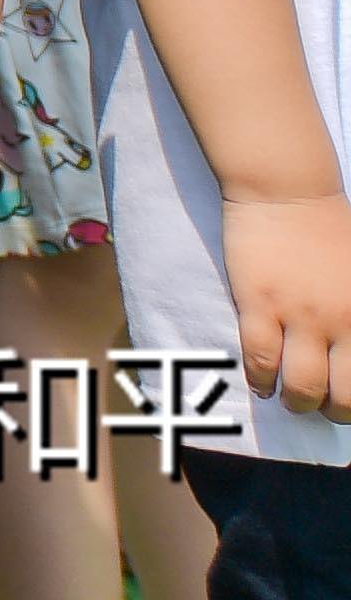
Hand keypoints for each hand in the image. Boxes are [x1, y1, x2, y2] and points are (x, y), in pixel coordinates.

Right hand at [228, 187, 350, 413]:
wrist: (287, 190)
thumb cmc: (331, 228)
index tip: (345, 400)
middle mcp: (341, 321)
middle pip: (340, 394)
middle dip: (330, 410)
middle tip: (319, 405)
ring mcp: (299, 314)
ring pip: (300, 384)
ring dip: (294, 401)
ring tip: (288, 398)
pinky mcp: (260, 302)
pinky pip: (259, 358)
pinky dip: (260, 379)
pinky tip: (260, 382)